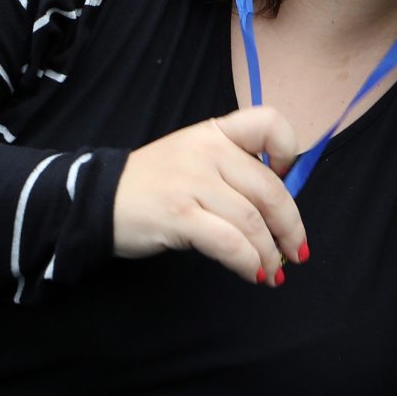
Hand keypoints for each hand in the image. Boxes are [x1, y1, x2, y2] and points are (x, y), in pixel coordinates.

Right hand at [112, 106, 307, 283]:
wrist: (99, 200)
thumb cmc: (155, 184)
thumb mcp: (193, 158)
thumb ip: (232, 169)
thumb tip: (278, 208)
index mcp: (214, 132)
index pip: (268, 123)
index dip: (287, 150)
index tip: (285, 178)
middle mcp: (207, 151)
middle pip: (268, 188)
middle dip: (290, 225)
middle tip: (297, 250)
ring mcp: (192, 182)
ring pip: (251, 221)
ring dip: (269, 253)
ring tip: (273, 271)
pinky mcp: (179, 215)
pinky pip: (229, 242)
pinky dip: (248, 262)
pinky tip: (252, 272)